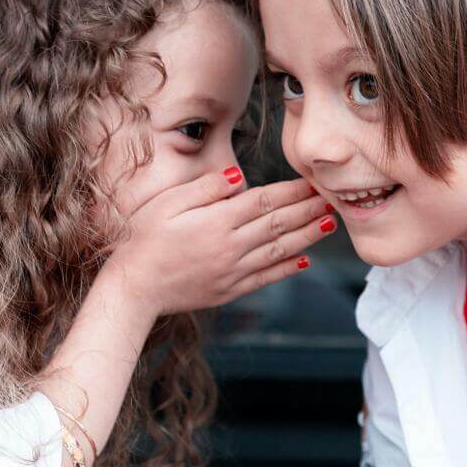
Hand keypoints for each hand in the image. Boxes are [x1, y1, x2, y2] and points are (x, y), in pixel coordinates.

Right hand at [103, 168, 335, 316]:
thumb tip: (240, 176)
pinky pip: (265, 278)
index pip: (264, 201)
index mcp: (217, 221)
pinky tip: (304, 261)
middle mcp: (231, 247)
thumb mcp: (167, 203)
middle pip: (278, 224)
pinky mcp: (229, 290)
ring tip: (329, 225)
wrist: (133, 288)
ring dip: (307, 237)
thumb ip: (206, 189)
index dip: (292, 191)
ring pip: (278, 250)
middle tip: (333, 199)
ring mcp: (232, 271)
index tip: (312, 182)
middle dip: (308, 210)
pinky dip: (286, 269)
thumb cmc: (142, 239)